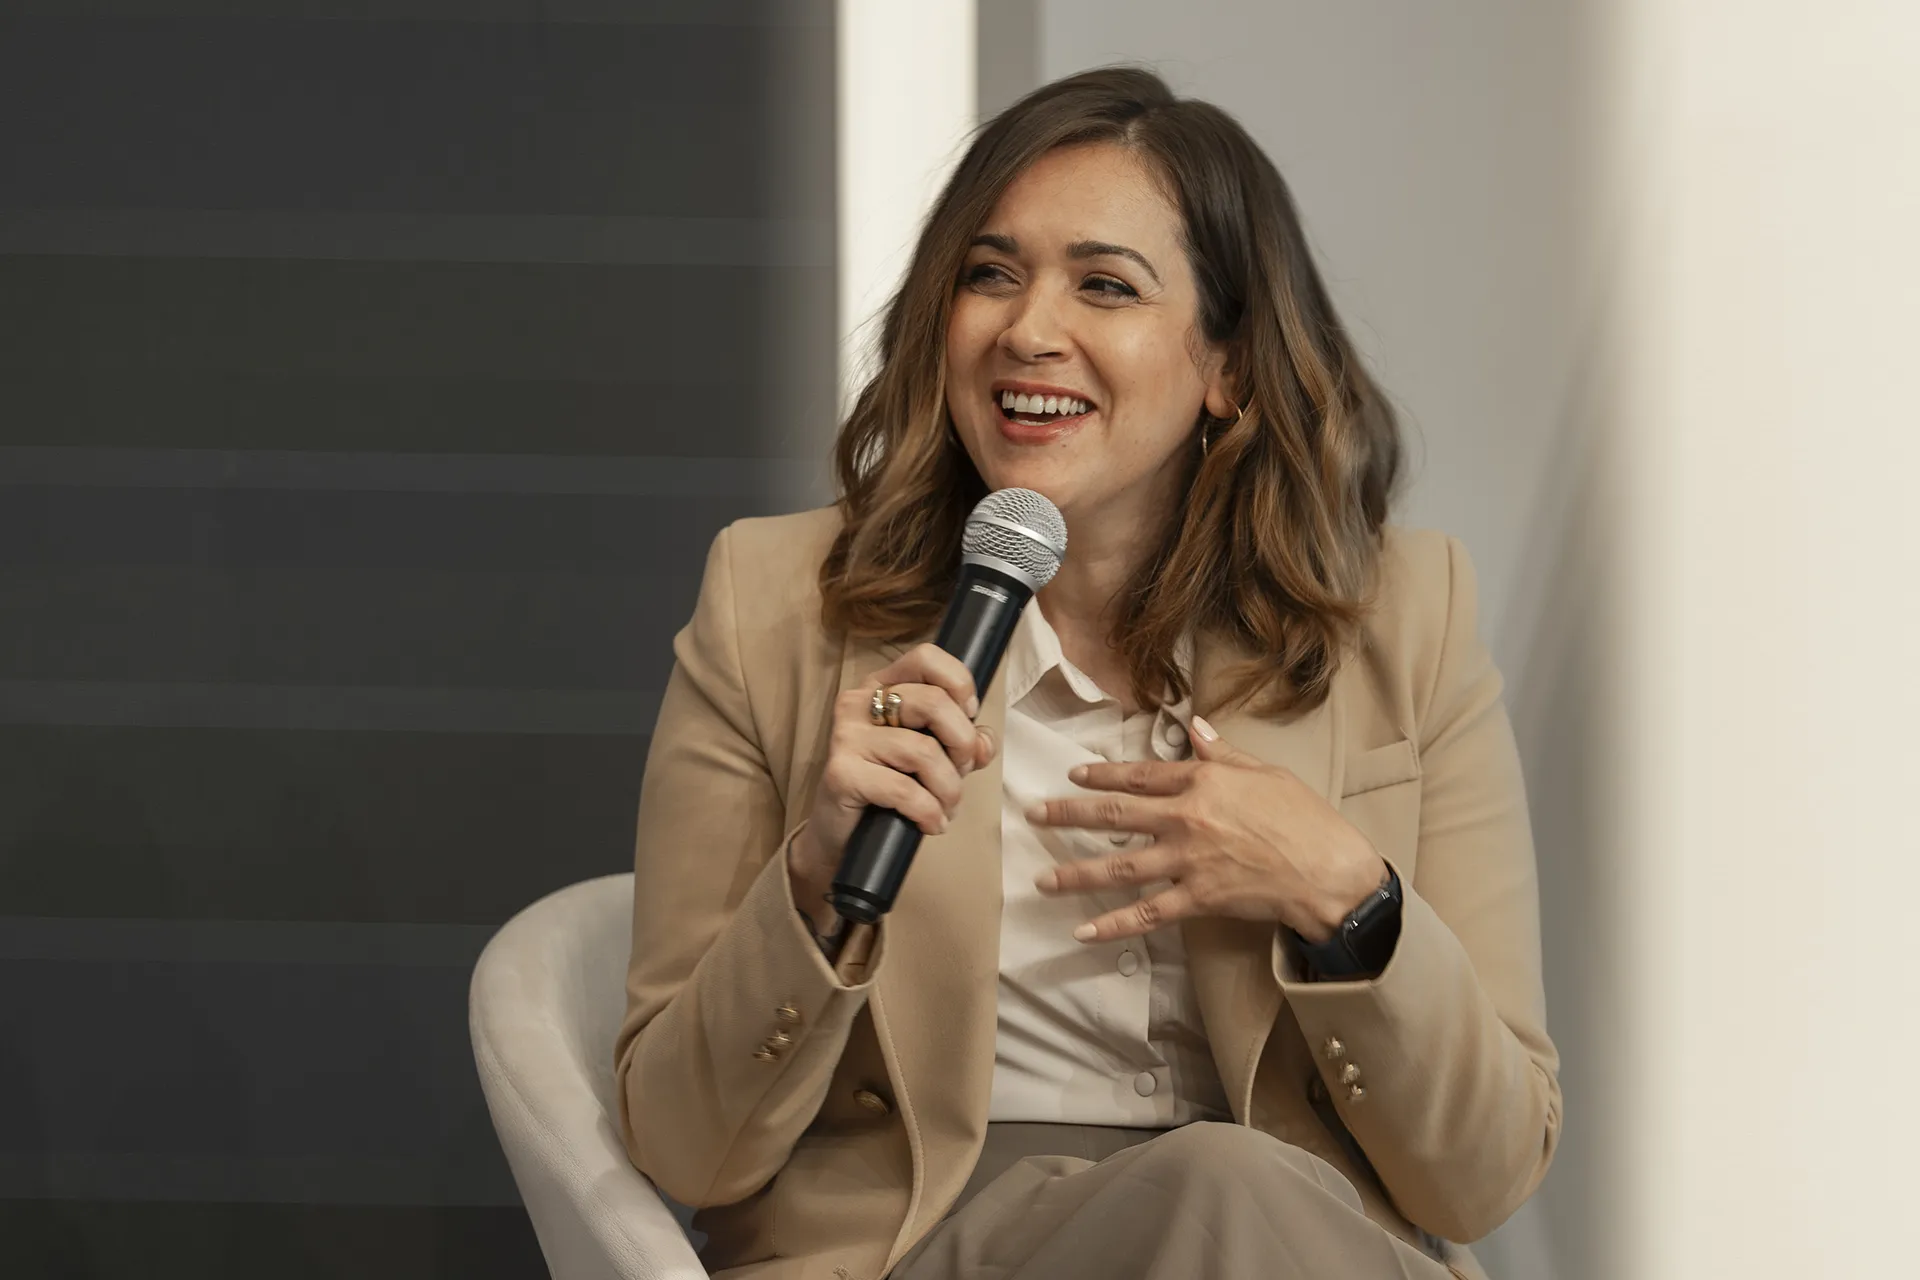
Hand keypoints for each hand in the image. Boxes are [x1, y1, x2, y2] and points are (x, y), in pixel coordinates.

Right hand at [789, 644, 996, 930]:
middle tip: (961, 772)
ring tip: (946, 808)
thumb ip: (962, 741)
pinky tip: (931, 823)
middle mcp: (858, 702)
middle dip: (962, 744)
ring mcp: (846, 736)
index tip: (968, 719)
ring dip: (949, 788)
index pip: (927, 658)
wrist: (841, 833)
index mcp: (881, 686)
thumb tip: (983, 742)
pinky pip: (904, 789)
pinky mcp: (841, 773)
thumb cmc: (889, 787)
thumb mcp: (933, 756)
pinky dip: (929, 812)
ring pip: (924, 751)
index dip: (960, 686)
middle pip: (934, 702)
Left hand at [1027, 716, 1385, 943]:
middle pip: (1115, 816)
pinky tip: (1082, 931)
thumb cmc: (1305, 818)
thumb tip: (1196, 727)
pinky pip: (1146, 914)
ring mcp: (1188, 860)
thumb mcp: (1266, 772)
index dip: (1103, 775)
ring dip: (1076, 873)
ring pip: (1119, 867)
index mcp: (1203, 781)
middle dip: (1070, 815)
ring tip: (1043, 878)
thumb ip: (1223, 753)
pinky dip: (1112, 925)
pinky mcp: (1197, 898)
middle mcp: (1187, 818)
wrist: (1328, 869)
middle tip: (1036, 815)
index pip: (1140, 776)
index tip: (1074, 776)